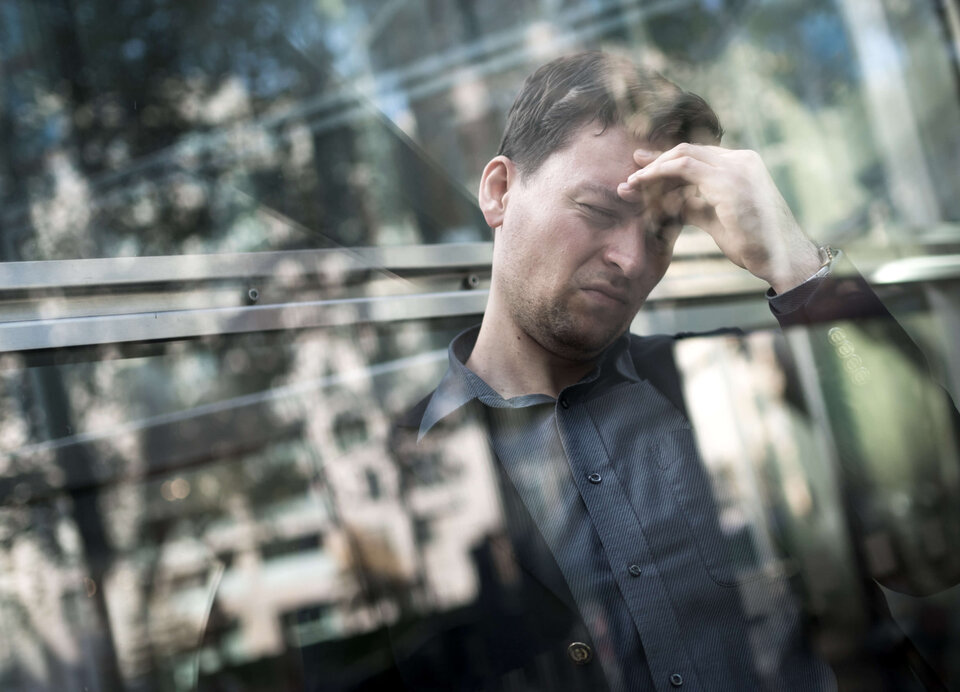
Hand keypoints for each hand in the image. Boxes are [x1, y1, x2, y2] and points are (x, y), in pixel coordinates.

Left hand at [617, 143, 820, 293]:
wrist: (783, 259)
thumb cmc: (754, 243)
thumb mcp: (717, 220)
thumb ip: (694, 206)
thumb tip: (668, 202)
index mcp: (742, 165)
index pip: (697, 156)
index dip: (666, 162)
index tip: (640, 169)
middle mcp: (741, 160)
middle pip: (687, 151)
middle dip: (654, 163)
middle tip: (630, 177)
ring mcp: (737, 168)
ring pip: (682, 156)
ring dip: (653, 170)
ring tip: (631, 184)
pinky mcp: (729, 181)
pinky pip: (684, 169)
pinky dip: (660, 175)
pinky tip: (643, 186)